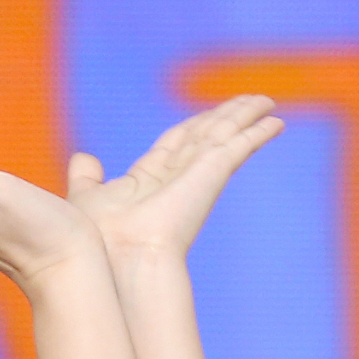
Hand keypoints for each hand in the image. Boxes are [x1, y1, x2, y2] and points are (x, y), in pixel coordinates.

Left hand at [67, 96, 282, 262]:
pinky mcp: (212, 174)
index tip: (206, 115)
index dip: (192, 127)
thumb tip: (82, 158)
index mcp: (148, 179)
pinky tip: (276, 122)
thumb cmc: (96, 237)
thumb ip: (86, 177)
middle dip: (224, 116)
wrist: (117, 256)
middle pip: (205, 135)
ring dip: (244, 116)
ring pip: (225, 134)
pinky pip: (240, 147)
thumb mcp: (85, 196)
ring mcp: (196, 175)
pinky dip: (258, 134)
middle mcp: (175, 176)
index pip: (176, 143)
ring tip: (264, 101)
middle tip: (247, 102)